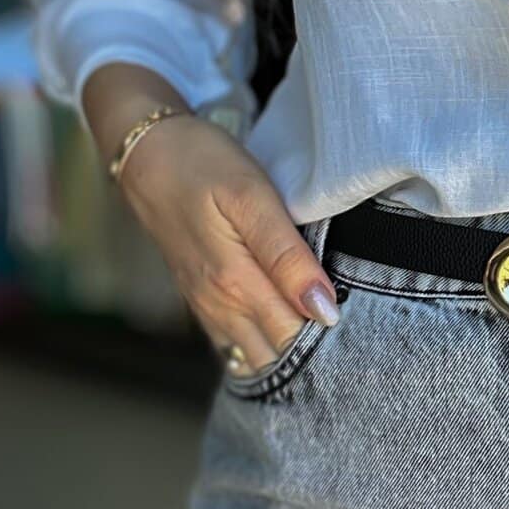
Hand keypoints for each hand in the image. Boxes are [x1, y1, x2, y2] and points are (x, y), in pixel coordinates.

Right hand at [86, 67, 339, 371]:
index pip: (296, 340)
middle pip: (278, 356)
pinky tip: (288, 330)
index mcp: (236, 284)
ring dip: (291, 352)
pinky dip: (265, 345)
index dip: (332, 340)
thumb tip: (324, 311)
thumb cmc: (203, 165)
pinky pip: (237, 344)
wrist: (145, 152)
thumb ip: (288, 258)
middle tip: (354, 333)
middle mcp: (220, 307)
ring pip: (257, 356)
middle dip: (316, 352)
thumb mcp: (252, 198)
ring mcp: (207, 308)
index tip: (363, 325)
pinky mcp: (202, 301)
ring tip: (327, 333)